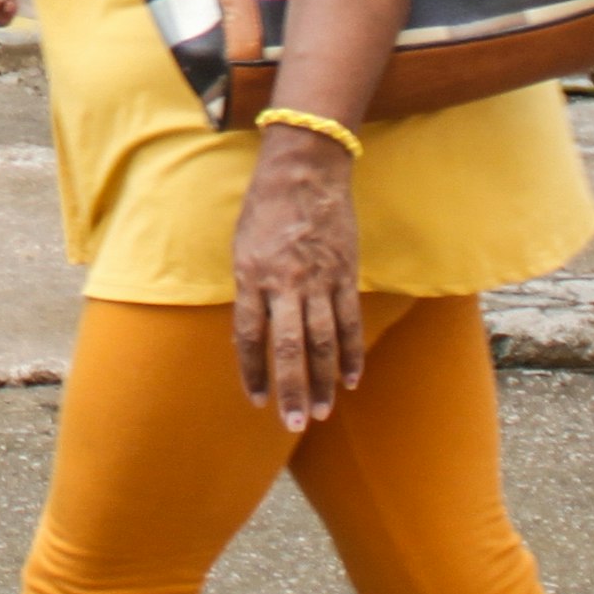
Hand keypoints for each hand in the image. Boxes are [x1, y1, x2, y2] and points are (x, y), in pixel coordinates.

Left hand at [231, 124, 365, 428]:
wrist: (305, 170)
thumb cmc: (266, 208)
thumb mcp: (242, 247)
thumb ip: (248, 290)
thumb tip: (252, 333)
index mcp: (251, 276)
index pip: (248, 336)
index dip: (252, 371)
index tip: (257, 400)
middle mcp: (284, 282)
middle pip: (287, 347)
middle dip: (291, 389)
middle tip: (294, 423)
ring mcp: (318, 279)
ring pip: (322, 340)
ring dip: (323, 380)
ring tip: (322, 411)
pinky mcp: (345, 273)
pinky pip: (349, 321)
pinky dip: (351, 352)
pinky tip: (351, 379)